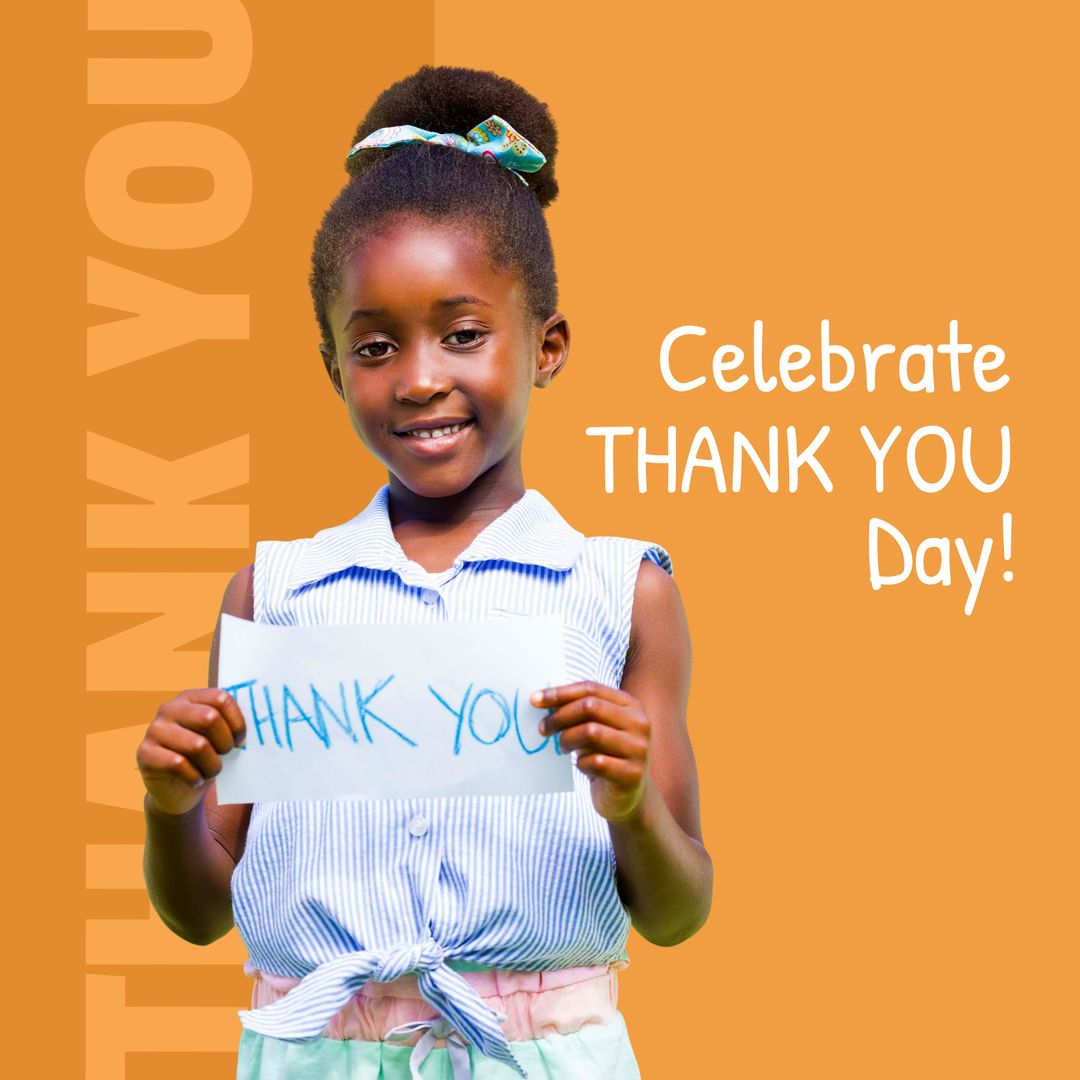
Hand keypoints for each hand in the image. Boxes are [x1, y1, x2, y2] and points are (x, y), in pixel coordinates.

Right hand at [136, 689, 245, 816]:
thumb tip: (256, 722)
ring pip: (197, 745)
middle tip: (225, 756)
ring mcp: (154, 730)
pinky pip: (178, 764)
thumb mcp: (220, 738)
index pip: (221, 698)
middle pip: (209, 719)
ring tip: (211, 771)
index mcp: (190, 698)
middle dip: (225, 743)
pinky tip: (195, 781)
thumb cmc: (206, 759)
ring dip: (212, 766)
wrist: (179, 792)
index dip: (237, 721)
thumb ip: (231, 725)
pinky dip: (195, 777)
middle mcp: (169, 709)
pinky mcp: (145, 754)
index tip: (241, 740)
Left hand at [531, 681, 650, 823]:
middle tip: (543, 729)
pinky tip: (581, 766)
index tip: (535, 700)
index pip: (591, 688)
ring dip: (568, 739)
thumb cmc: (606, 756)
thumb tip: (542, 700)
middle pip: (590, 707)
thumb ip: (579, 713)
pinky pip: (596, 762)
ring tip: (562, 748)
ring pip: (592, 732)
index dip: (560, 692)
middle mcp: (639, 723)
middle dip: (560, 716)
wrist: (629, 798)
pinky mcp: (633, 774)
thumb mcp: (596, 728)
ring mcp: (639, 748)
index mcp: (631, 705)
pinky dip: (581, 763)